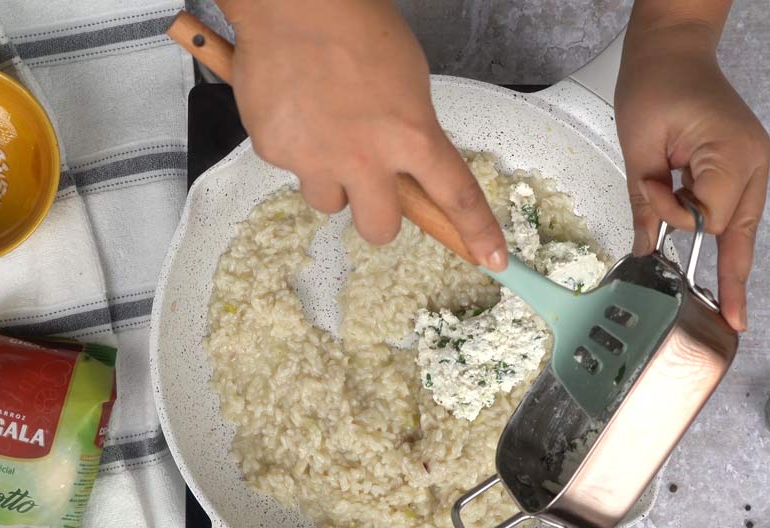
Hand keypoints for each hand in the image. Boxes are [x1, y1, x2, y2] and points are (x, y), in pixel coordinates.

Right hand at [217, 0, 507, 269]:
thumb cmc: (357, 27)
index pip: (456, 196)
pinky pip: (290, 167)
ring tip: (322, 131)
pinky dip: (294, 145)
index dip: (477, 233)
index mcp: (412, 135)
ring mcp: (317, 160)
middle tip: (369, 183)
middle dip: (378, 215)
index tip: (494, 259)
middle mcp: (366, 159)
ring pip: (329, 203)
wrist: (293, 4)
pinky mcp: (275, 153)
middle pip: (381, 230)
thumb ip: (411, 130)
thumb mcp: (408, 80)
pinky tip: (294, 107)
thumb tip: (405, 162)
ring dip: (331, 180)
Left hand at [616, 22, 769, 330]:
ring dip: (728, 256)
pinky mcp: (742, 163)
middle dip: (733, 276)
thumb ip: (644, 202)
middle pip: (741, 230)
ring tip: (730, 303)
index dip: (674, 215)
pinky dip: (723, 233)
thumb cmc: (653, 86)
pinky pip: (736, 209)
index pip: (709, 215)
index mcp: (731, 153)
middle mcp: (752, 161)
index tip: (649, 192)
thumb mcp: (639, 147)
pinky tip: (723, 266)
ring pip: (743, 225)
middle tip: (734, 321)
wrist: (670, 51)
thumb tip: (642, 248)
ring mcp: (753, 162)